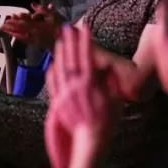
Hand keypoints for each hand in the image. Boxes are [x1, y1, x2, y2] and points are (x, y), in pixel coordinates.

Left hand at [2, 4, 63, 50]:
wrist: (65, 42)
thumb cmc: (60, 27)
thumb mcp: (54, 15)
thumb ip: (43, 9)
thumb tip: (32, 4)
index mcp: (39, 26)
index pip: (25, 22)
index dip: (17, 19)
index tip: (10, 17)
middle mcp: (35, 33)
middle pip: (20, 29)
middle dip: (11, 26)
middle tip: (3, 24)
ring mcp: (35, 39)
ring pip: (21, 35)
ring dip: (12, 32)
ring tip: (4, 29)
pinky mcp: (36, 43)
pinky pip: (25, 40)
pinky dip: (18, 37)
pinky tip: (14, 35)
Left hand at [44, 26, 119, 167]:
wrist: (91, 139)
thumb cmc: (106, 120)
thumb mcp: (115, 98)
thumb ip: (109, 81)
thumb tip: (106, 66)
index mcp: (90, 84)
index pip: (86, 56)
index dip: (85, 41)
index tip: (84, 28)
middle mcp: (75, 86)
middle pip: (71, 58)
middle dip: (69, 41)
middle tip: (67, 28)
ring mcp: (65, 94)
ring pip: (59, 68)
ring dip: (59, 53)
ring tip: (59, 41)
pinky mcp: (58, 102)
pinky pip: (53, 83)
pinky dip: (52, 71)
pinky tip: (52, 63)